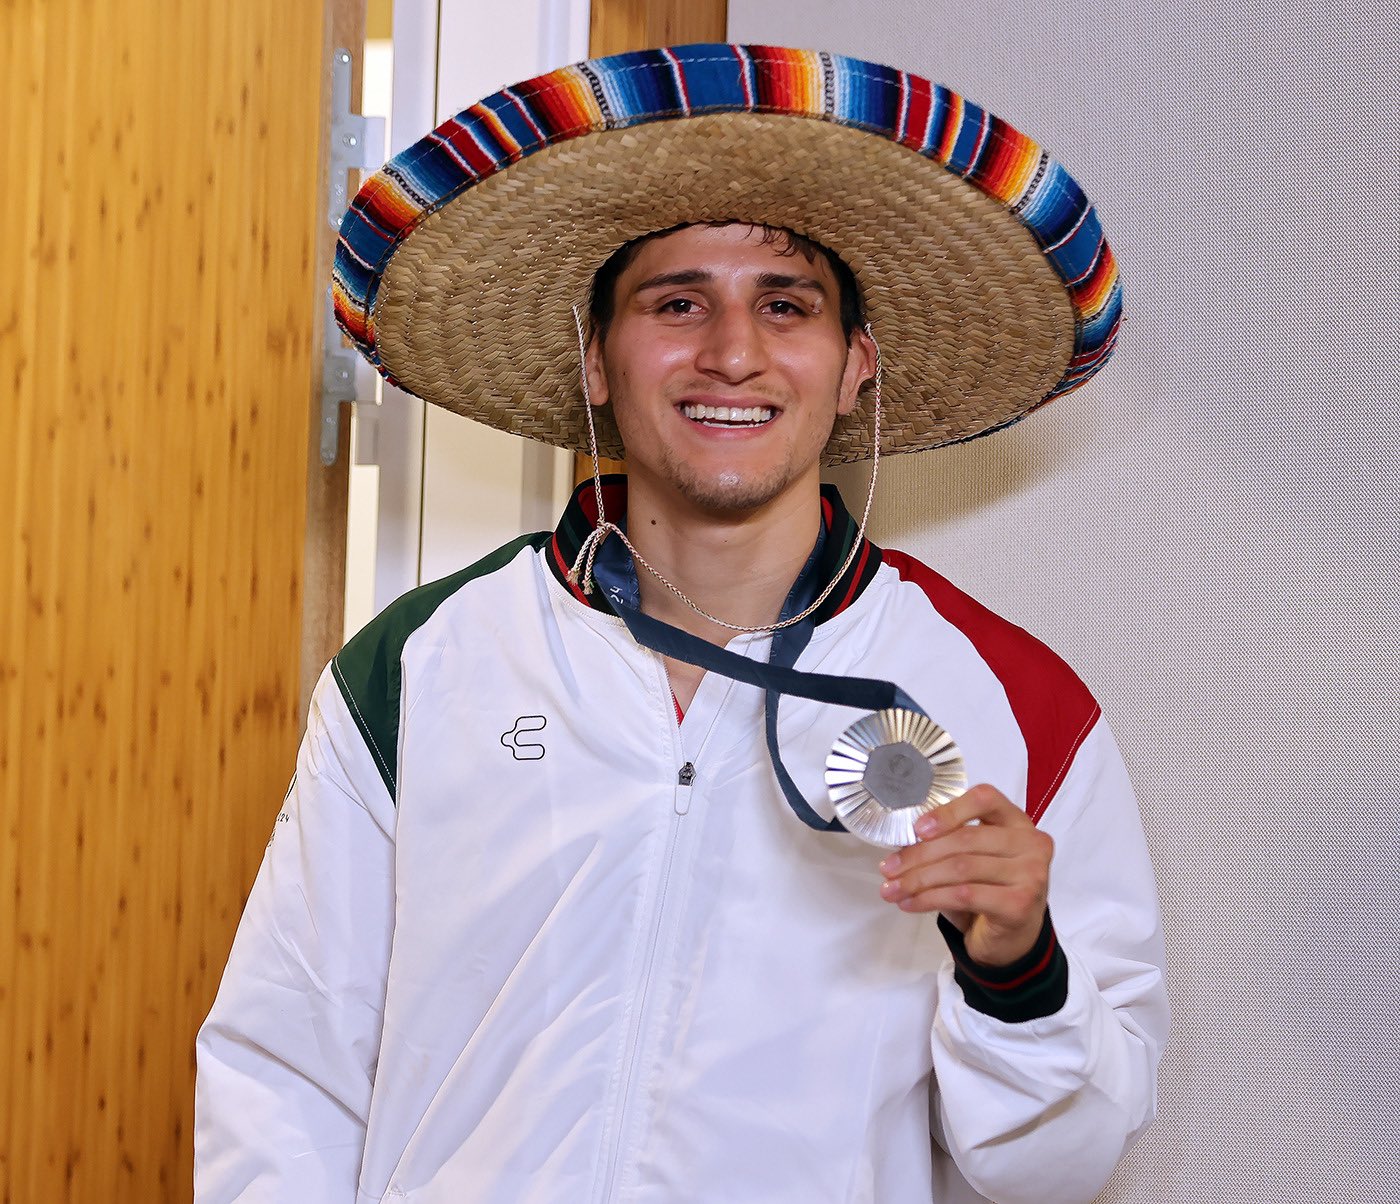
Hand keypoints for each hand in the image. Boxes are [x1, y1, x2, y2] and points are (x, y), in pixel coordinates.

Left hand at [877, 784, 1052, 966]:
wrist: (1013, 938)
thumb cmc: (989, 890)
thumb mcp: (972, 859)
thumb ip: (949, 842)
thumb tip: (902, 846)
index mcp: (1016, 820)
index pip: (984, 799)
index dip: (948, 811)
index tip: (917, 829)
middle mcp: (1030, 842)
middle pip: (965, 839)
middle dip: (919, 855)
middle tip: (888, 869)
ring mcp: (1031, 873)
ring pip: (961, 869)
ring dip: (918, 880)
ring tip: (893, 889)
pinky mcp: (1020, 903)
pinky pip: (964, 895)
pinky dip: (930, 899)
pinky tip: (911, 903)